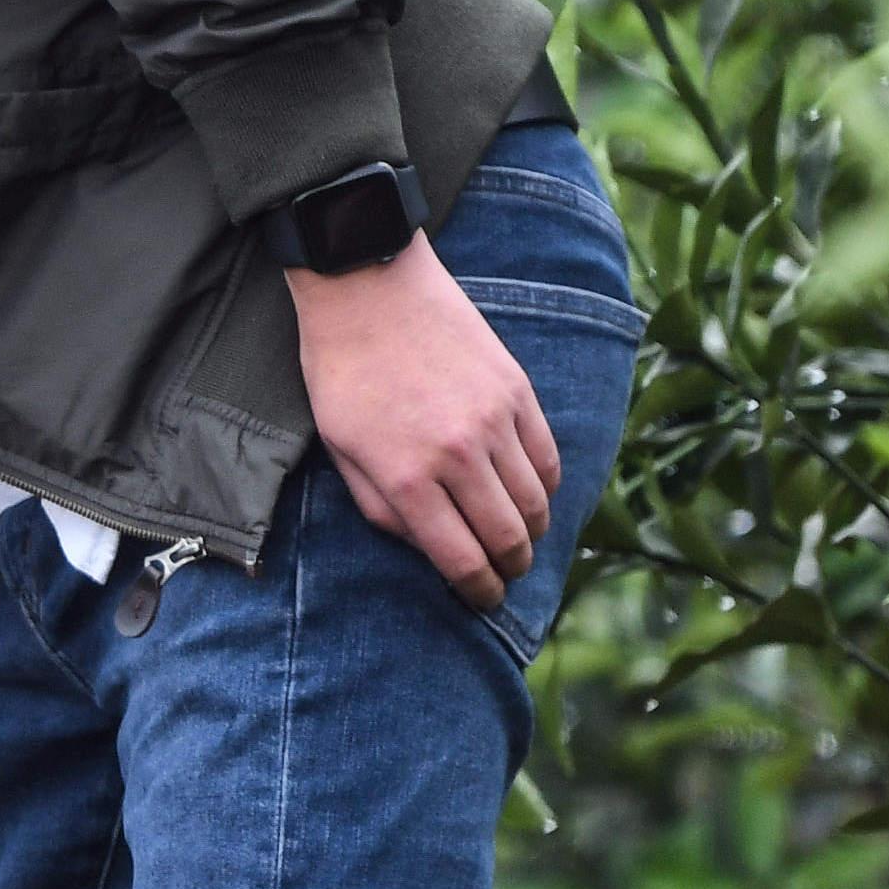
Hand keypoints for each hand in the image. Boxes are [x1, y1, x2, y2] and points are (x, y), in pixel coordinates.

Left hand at [287, 241, 557, 611]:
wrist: (368, 288)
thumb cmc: (341, 373)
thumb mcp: (341, 453)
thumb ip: (382, 509)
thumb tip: (428, 546)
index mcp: (405, 478)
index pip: (461, 559)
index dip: (478, 591)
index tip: (482, 600)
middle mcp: (457, 455)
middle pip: (507, 537)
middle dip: (511, 569)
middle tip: (506, 576)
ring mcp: (494, 421)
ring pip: (536, 501)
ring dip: (533, 532)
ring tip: (520, 541)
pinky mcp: (518, 391)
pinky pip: (548, 456)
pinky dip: (546, 486)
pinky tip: (532, 496)